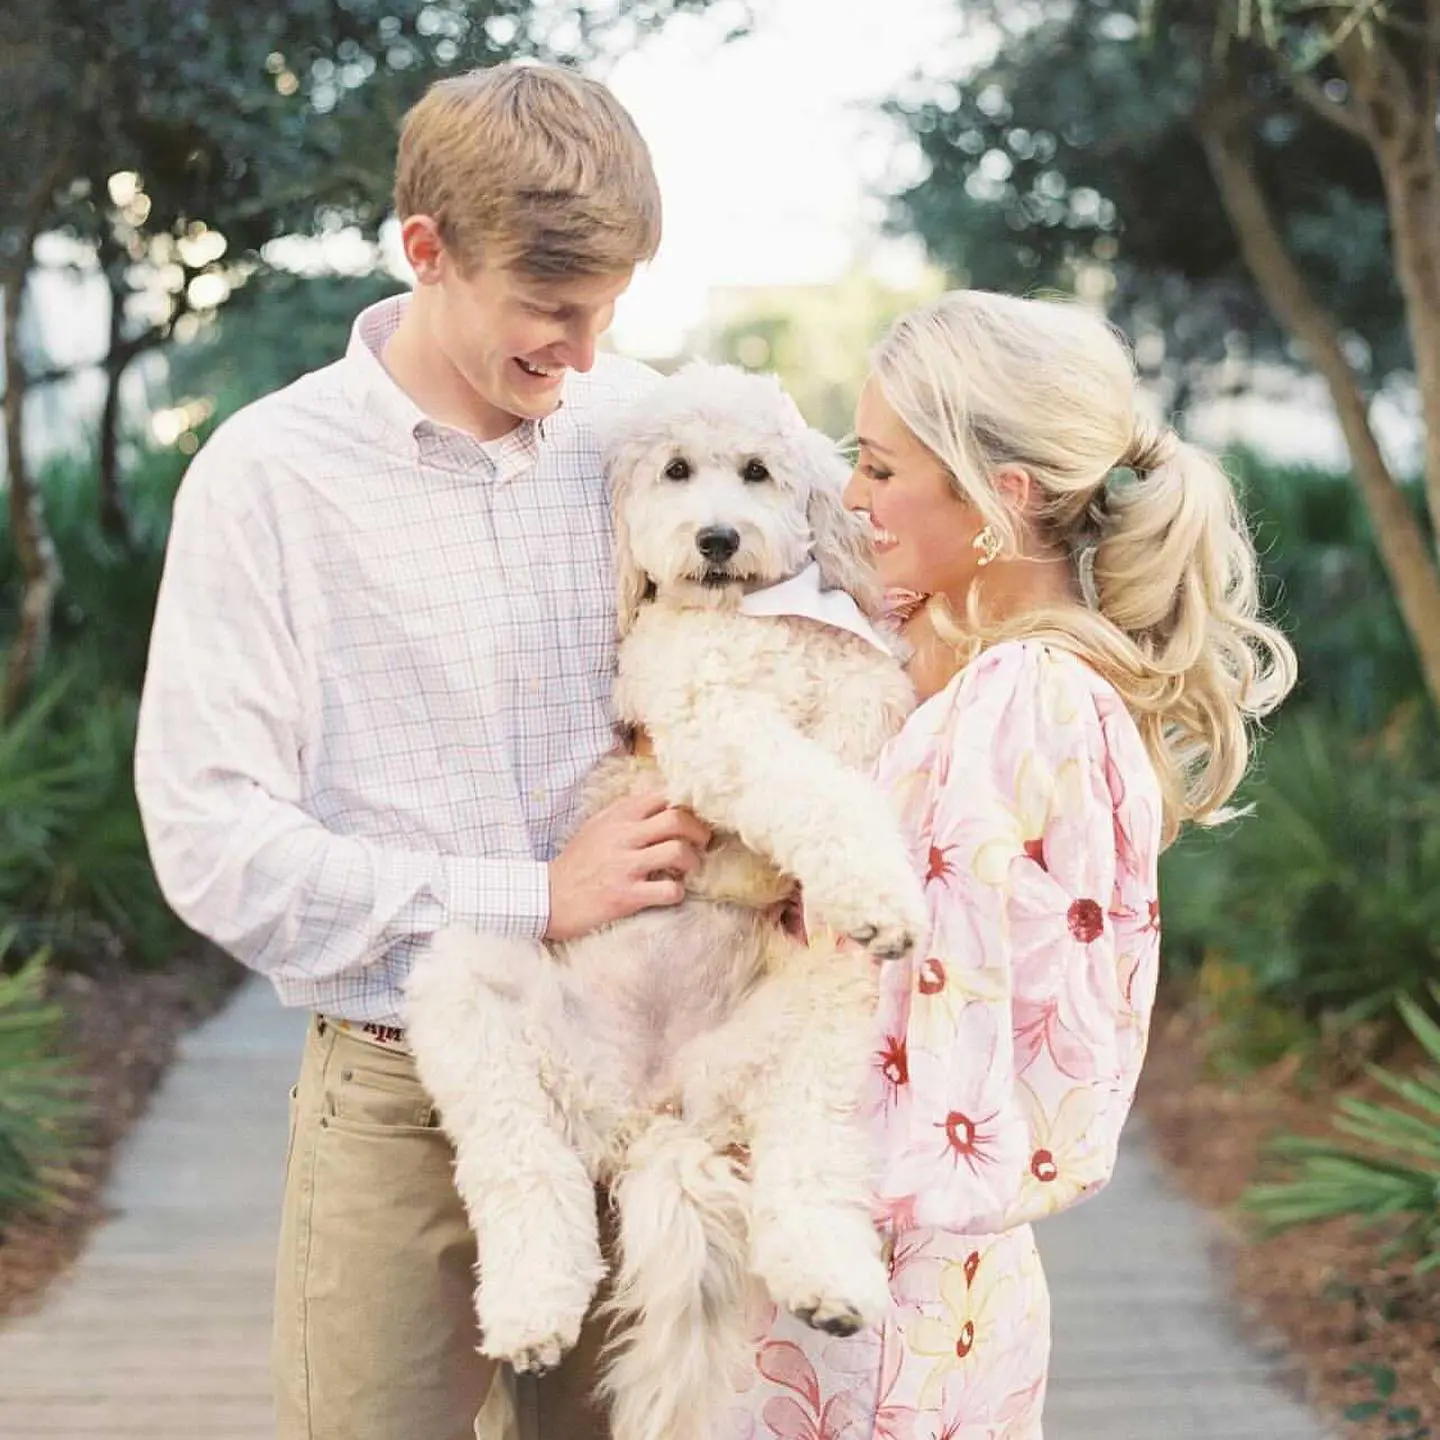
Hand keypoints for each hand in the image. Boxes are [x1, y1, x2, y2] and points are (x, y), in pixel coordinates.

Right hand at [545, 792, 710, 941]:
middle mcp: (623, 836)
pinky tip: (670, 892)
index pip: (663, 796)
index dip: (686, 805)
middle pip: (678, 820)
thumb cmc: (576, 862)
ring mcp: (625, 866)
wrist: (548, 897)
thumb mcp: (597, 826)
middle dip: (700, 831)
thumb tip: (660, 802)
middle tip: (703, 843)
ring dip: (693, 862)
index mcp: (618, 815)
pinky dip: (677, 892)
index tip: (693, 818)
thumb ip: (626, 813)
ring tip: (688, 870)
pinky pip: (668, 890)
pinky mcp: (626, 895)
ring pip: (678, 852)